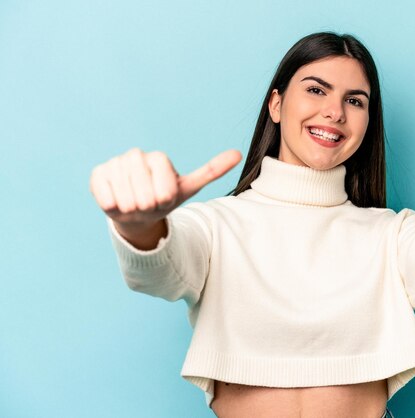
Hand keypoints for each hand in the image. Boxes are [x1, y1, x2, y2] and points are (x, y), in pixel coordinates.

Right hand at [89, 147, 241, 229]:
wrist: (139, 212)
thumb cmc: (165, 199)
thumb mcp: (189, 188)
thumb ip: (212, 170)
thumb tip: (239, 154)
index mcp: (158, 158)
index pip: (163, 183)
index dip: (165, 197)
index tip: (165, 200)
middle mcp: (135, 156)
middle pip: (144, 189)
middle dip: (149, 204)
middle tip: (149, 205)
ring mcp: (114, 164)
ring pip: (126, 195)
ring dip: (133, 208)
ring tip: (136, 205)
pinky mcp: (98, 175)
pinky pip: (106, 196)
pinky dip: (114, 206)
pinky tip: (119, 204)